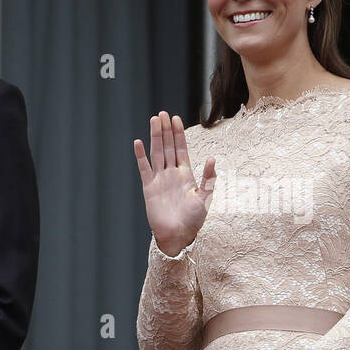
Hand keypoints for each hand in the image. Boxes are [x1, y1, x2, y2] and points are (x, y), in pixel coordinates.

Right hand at [133, 111, 214, 256]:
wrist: (178, 236)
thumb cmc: (193, 220)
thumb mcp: (205, 197)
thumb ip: (208, 178)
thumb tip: (211, 158)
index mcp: (185, 175)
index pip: (181, 149)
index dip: (179, 134)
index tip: (176, 119)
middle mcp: (171, 174)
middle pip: (168, 147)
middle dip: (166, 130)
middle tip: (163, 113)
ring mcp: (159, 179)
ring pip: (157, 153)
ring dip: (155, 137)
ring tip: (154, 120)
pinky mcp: (149, 188)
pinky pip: (144, 169)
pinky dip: (141, 156)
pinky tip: (138, 143)